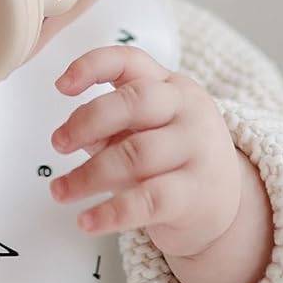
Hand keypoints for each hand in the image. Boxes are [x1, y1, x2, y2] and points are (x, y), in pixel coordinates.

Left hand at [48, 46, 243, 261]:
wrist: (224, 208)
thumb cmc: (171, 163)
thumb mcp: (142, 133)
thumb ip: (108, 127)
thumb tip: (69, 133)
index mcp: (170, 86)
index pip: (131, 61)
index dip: (93, 66)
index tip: (61, 85)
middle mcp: (189, 110)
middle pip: (134, 102)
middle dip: (87, 121)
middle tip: (58, 143)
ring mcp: (198, 150)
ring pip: (135, 155)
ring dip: (87, 175)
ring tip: (60, 191)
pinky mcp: (197, 194)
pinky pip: (147, 201)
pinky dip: (110, 213)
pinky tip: (86, 221)